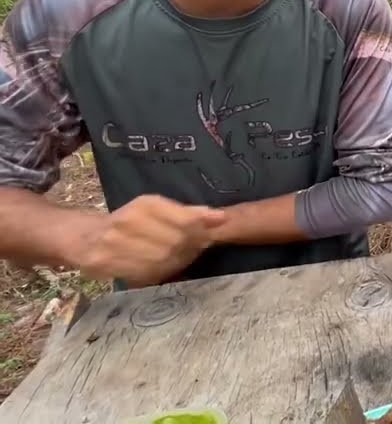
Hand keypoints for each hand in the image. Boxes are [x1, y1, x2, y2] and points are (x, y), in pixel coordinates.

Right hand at [73, 195, 227, 287]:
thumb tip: (219, 217)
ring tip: (183, 255)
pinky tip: (166, 265)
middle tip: (199, 246)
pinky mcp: (105, 264)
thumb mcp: (157, 209)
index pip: (184, 219)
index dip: (201, 229)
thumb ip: (188, 213)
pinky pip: (143, 273)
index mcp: (145, 204)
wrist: (86, 238)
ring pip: (161, 260)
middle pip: (176, 242)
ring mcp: (113, 245)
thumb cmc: (131, 221)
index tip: (210, 231)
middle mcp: (127, 222)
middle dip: (192, 246)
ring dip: (179, 260)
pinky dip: (160, 272)